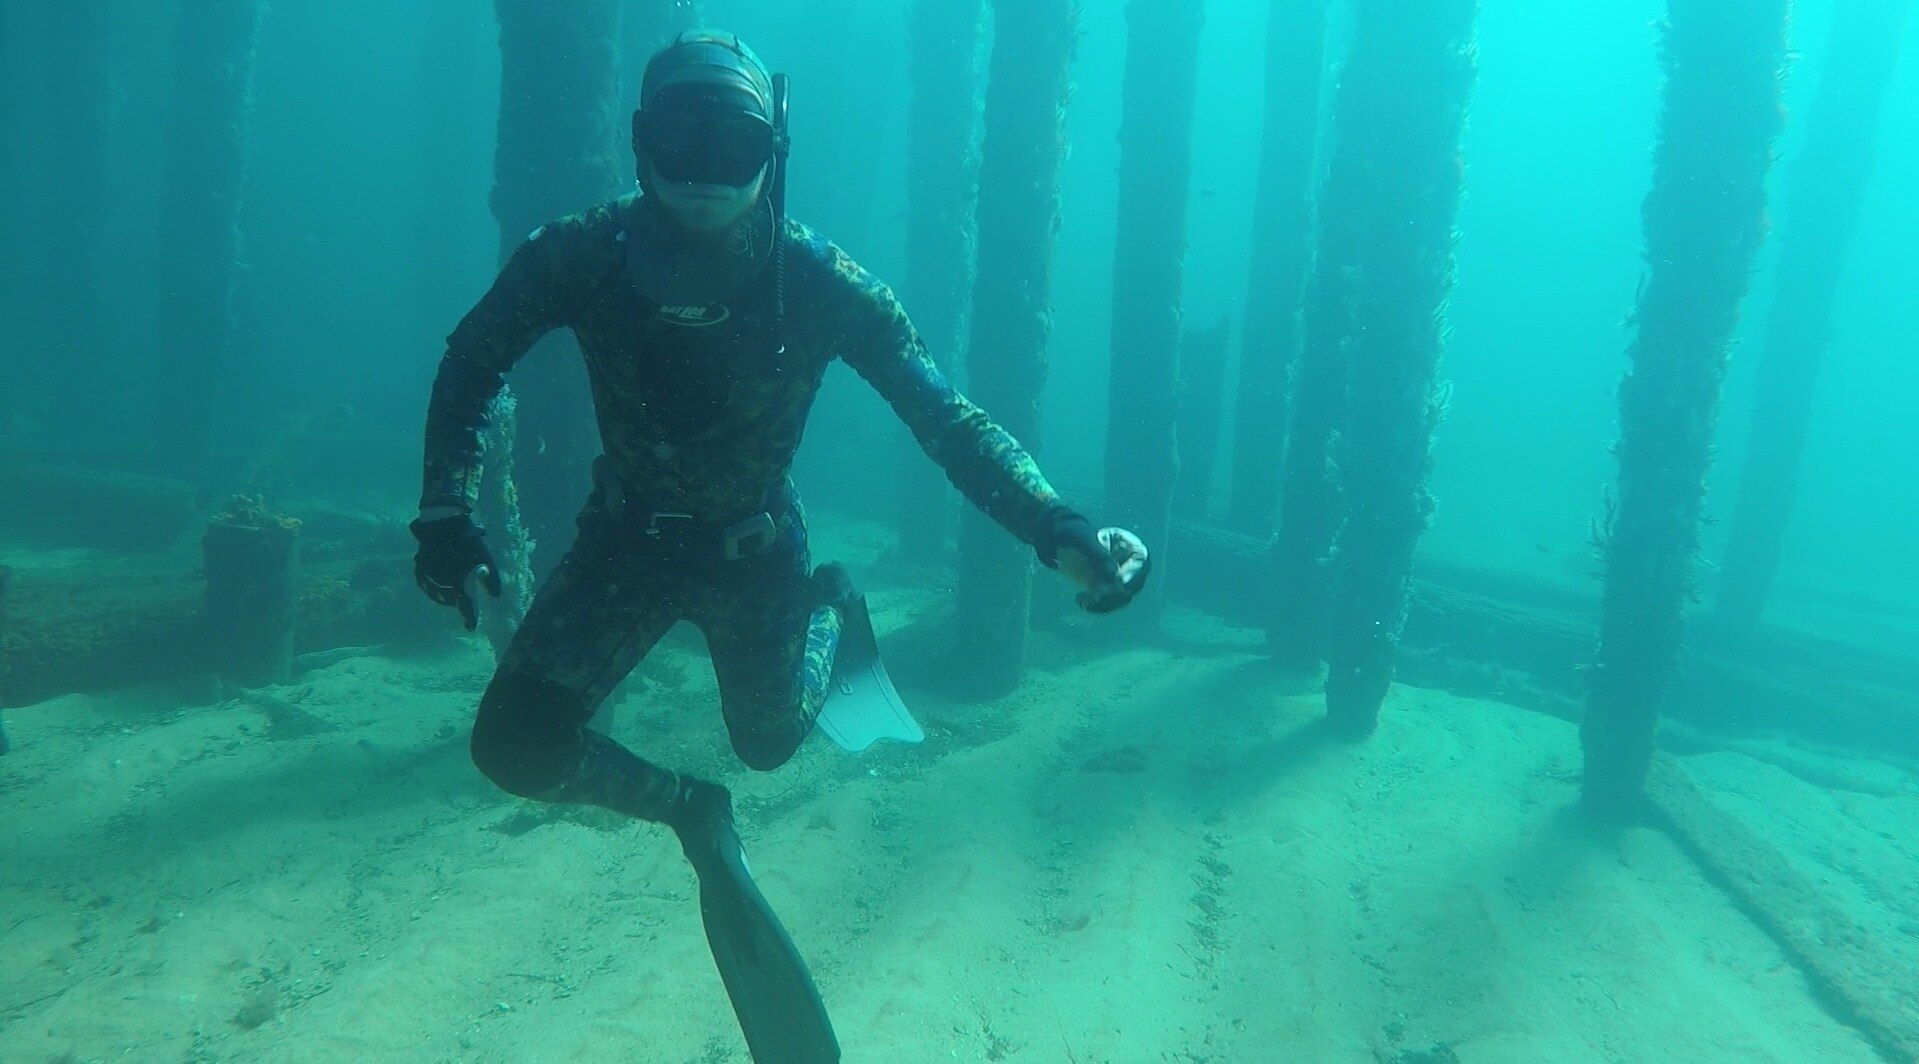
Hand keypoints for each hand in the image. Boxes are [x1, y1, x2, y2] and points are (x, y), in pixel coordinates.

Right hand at [409, 512, 501, 630]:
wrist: (444, 522)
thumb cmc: (469, 542)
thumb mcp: (486, 559)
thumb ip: (492, 579)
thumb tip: (495, 595)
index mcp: (458, 581)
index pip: (466, 605)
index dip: (469, 617)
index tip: (471, 628)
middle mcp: (441, 581)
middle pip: (450, 599)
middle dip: (459, 604)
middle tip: (466, 607)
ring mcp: (429, 574)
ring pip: (436, 593)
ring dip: (444, 598)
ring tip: (452, 599)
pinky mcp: (421, 565)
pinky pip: (425, 582)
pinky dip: (431, 587)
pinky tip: (435, 587)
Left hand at [1047, 516, 1149, 613]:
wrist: (1064, 547)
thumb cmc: (1077, 536)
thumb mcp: (1085, 541)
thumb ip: (1099, 556)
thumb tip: (1114, 575)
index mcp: (1131, 546)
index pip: (1141, 561)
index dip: (1131, 574)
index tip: (1117, 582)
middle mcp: (1132, 566)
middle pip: (1133, 585)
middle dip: (1113, 593)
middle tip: (1093, 595)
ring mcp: (1123, 581)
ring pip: (1122, 599)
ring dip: (1103, 603)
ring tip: (1081, 599)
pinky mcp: (1111, 594)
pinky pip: (1110, 605)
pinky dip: (1097, 607)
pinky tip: (1081, 601)